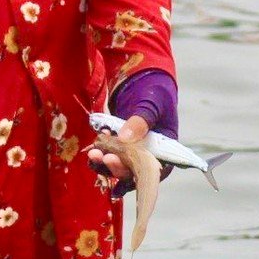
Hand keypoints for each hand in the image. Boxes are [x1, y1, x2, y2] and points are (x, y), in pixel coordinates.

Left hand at [89, 71, 179, 198]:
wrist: (143, 84)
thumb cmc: (155, 95)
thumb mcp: (152, 105)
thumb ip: (142, 120)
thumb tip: (125, 138)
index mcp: (165, 151)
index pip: (154, 171)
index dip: (138, 174)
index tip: (125, 166)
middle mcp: (148, 156)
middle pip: (133, 171)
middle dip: (117, 167)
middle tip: (105, 158)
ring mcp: (132, 153)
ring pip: (118, 165)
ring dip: (105, 163)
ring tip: (94, 152)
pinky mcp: (118, 147)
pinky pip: (108, 154)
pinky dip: (101, 151)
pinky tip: (96, 141)